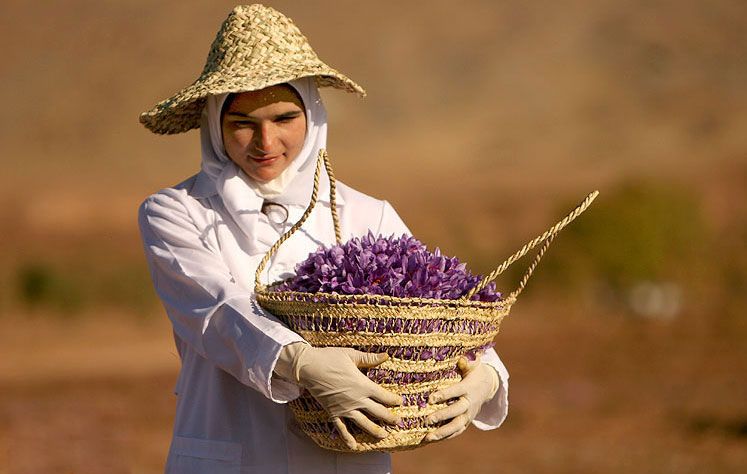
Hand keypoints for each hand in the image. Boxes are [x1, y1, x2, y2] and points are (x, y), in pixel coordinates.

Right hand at [275, 343, 401, 448]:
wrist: (308, 367)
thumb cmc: (330, 358)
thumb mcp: (351, 355)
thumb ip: (370, 358)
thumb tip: (386, 355)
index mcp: (362, 384)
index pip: (383, 396)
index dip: (393, 400)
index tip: (399, 402)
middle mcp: (356, 399)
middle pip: (377, 411)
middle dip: (389, 417)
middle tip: (397, 422)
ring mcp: (345, 408)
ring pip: (364, 423)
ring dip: (375, 430)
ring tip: (384, 435)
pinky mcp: (333, 412)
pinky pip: (342, 428)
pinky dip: (348, 438)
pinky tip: (354, 446)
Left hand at [424, 356, 498, 441]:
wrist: (487, 385)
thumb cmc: (475, 371)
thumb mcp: (474, 364)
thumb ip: (468, 362)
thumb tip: (462, 359)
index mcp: (469, 388)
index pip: (456, 392)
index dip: (444, 395)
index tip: (430, 398)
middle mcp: (469, 403)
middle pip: (456, 411)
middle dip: (442, 416)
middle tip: (427, 419)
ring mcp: (469, 414)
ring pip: (457, 426)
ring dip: (442, 432)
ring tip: (428, 437)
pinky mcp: (467, 421)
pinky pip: (457, 431)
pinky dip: (446, 436)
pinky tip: (432, 439)